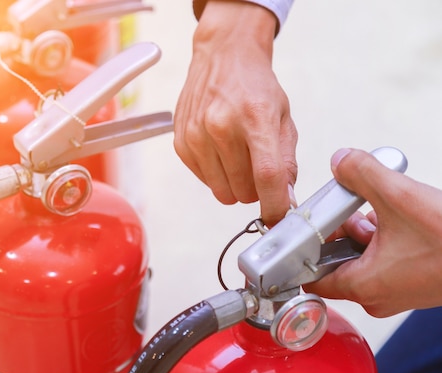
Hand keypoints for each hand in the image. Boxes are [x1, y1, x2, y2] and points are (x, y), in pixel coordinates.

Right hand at [174, 1, 297, 224]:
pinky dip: (217, 174)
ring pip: (222, 191)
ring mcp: (196, 136)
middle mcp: (221, 126)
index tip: (279, 219)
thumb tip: (285, 199)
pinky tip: (221, 151)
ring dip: (235, 184)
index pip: (266, 176)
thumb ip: (286, 160)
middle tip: (258, 168)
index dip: (275, 205)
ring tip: (239, 157)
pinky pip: (205, 181)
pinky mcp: (181, 144)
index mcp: (254, 117)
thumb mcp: (283, 116)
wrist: (222, 57)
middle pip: (244, 189)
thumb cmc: (255, 86)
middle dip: (256, 190)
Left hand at [304, 148, 441, 316]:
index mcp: (364, 286)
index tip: (299, 230)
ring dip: (360, 231)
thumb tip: (340, 161)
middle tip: (341, 206)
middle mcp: (377, 295)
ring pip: (360, 257)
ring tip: (372, 205)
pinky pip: (382, 258)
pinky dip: (381, 236)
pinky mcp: (413, 281)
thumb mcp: (400, 198)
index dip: (299, 253)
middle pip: (334, 262)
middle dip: (335, 231)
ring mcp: (397, 290)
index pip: (311, 279)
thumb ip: (362, 175)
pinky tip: (394, 214)